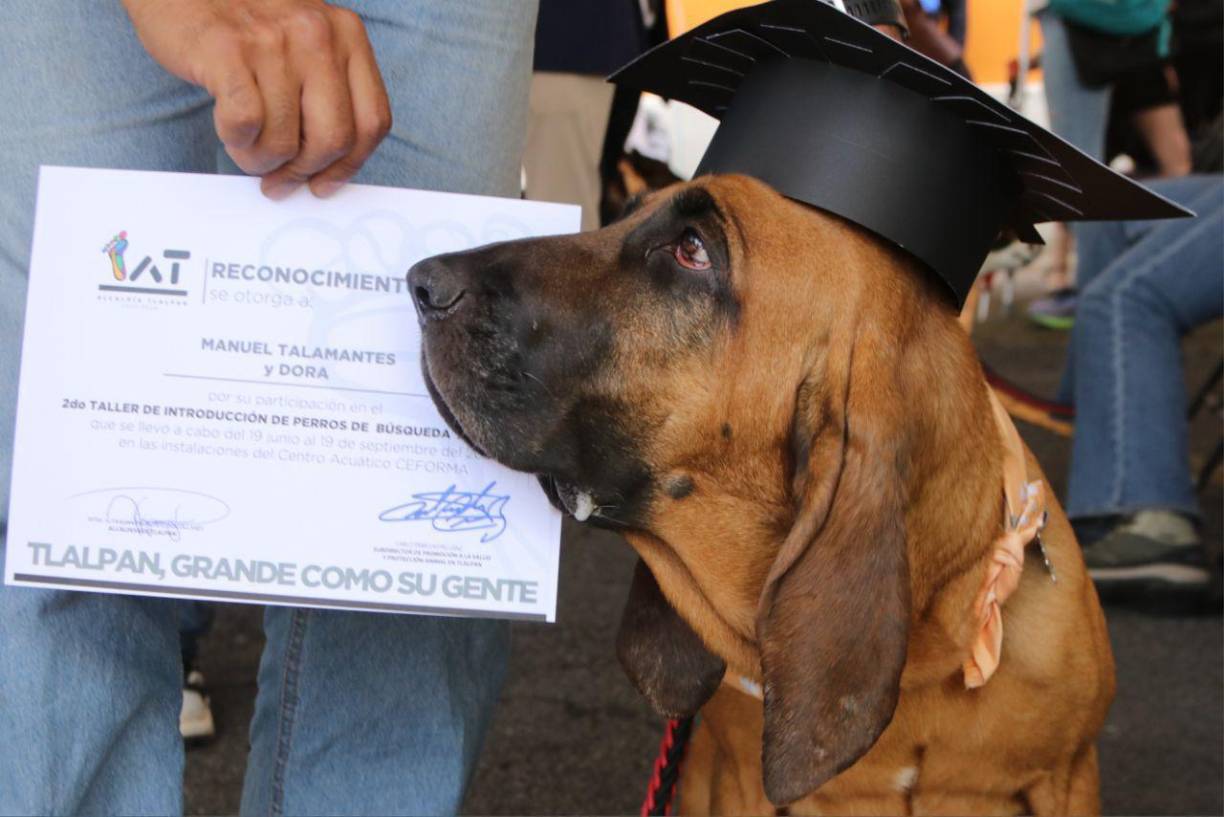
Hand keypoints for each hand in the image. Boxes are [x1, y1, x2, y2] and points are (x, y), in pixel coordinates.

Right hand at [122, 0, 391, 198]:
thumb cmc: (246, 26)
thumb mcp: (306, 45)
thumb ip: (327, 93)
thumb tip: (328, 170)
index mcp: (348, 35)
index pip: (372, 122)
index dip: (349, 166)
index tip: (323, 184)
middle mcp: (318, 35)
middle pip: (334, 140)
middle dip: (303, 173)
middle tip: (278, 180)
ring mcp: (274, 41)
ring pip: (284, 142)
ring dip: (261, 162)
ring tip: (246, 149)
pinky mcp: (227, 50)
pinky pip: (245, 124)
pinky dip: (236, 141)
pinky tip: (229, 129)